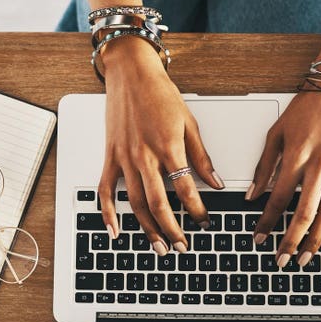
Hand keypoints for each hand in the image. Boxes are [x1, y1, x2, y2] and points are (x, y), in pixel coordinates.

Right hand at [97, 37, 223, 255]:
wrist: (131, 74)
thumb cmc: (160, 94)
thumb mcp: (189, 123)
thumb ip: (201, 156)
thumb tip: (215, 182)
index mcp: (168, 147)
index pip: (185, 189)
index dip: (197, 210)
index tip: (205, 222)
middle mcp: (144, 156)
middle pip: (158, 204)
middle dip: (172, 230)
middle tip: (183, 247)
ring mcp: (124, 158)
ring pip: (135, 203)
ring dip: (147, 229)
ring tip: (159, 247)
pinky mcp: (110, 157)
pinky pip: (105, 190)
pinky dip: (108, 213)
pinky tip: (115, 231)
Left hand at [248, 89, 320, 266]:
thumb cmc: (306, 109)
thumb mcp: (276, 133)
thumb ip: (263, 166)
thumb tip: (251, 195)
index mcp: (296, 157)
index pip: (278, 199)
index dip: (266, 222)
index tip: (258, 237)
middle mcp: (320, 167)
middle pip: (304, 214)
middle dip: (291, 241)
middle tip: (281, 259)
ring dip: (315, 241)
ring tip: (304, 258)